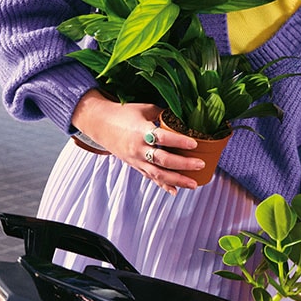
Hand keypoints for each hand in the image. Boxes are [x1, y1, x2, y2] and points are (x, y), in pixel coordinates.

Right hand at [70, 89, 204, 194]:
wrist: (99, 124)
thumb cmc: (123, 113)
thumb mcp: (144, 109)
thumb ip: (164, 114)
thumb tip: (185, 116)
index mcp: (141, 131)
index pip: (162, 138)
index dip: (179, 141)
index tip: (194, 144)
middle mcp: (138, 148)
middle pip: (162, 160)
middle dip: (183, 164)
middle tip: (200, 164)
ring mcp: (136, 160)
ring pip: (157, 174)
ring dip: (177, 180)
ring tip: (194, 184)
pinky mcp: (135, 166)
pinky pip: (150, 178)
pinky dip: (163, 185)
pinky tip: (175, 191)